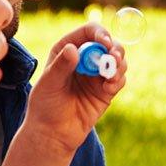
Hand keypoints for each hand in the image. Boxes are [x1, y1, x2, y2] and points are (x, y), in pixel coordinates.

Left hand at [14, 21, 125, 159]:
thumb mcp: (48, 84)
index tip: (104, 43)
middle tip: (114, 57)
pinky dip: (118, 80)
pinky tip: (109, 87)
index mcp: (68, 49)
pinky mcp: (107, 89)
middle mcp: (85, 58)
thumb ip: (61, 66)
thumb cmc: (45, 105)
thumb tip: (73, 49)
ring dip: (119, 64)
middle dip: (115, 48)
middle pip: (108, 43)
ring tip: (112, 75)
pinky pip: (120, 78)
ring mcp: (97, 73)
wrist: (52, 133)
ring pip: (118, 59)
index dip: (100, 33)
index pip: (88, 32)